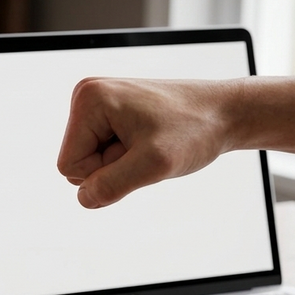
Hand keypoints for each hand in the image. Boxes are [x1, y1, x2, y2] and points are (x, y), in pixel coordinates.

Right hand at [56, 77, 233, 208]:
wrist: (225, 113)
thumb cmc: (194, 131)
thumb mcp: (154, 165)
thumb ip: (112, 185)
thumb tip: (83, 199)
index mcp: (88, 100)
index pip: (69, 166)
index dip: (104, 173)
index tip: (139, 152)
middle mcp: (85, 96)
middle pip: (75, 162)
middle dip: (112, 167)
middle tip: (147, 148)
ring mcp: (96, 103)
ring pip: (88, 160)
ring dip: (121, 163)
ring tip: (150, 143)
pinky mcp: (107, 112)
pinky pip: (101, 152)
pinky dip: (125, 156)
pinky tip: (148, 141)